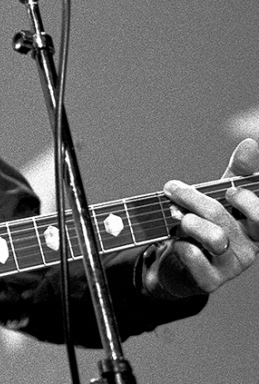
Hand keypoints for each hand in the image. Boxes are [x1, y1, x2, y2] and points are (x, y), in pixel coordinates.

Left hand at [144, 138, 258, 298]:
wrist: (177, 264)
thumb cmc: (203, 226)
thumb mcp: (218, 197)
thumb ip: (236, 173)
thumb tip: (251, 143)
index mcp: (254, 227)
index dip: (247, 200)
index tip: (228, 190)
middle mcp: (248, 247)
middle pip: (224, 216)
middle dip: (194, 199)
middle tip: (173, 190)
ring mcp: (231, 266)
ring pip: (213, 237)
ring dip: (189, 223)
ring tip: (176, 219)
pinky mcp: (210, 281)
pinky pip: (195, 257)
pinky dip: (181, 245)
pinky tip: (176, 242)